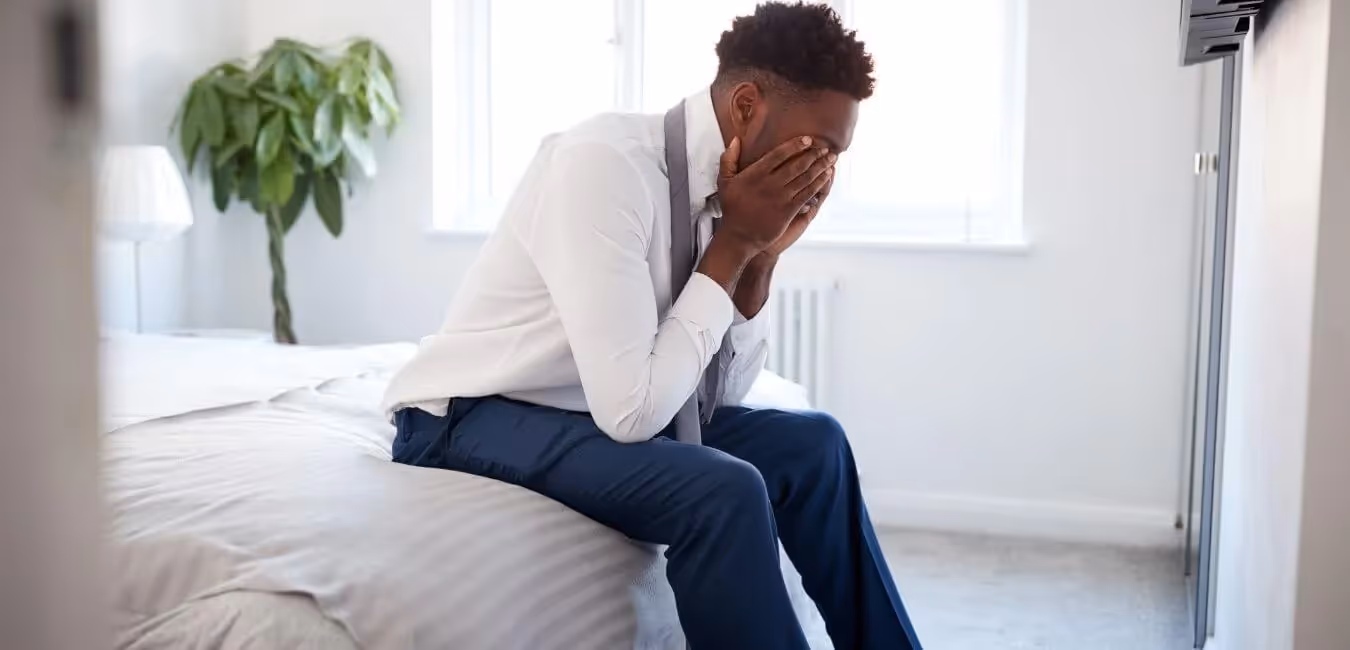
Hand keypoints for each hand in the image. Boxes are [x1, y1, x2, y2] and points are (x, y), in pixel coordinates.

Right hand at [716, 136, 836, 252]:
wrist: (738, 236)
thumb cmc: (732, 209)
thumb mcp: (724, 181)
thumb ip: (729, 159)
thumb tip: (735, 140)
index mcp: (755, 174)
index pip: (779, 154)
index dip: (795, 145)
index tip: (808, 140)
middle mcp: (770, 184)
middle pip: (797, 165)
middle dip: (814, 155)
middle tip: (825, 149)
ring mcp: (781, 198)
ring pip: (806, 178)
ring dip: (821, 167)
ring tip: (831, 159)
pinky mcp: (788, 211)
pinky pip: (807, 194)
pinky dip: (819, 184)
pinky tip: (826, 177)